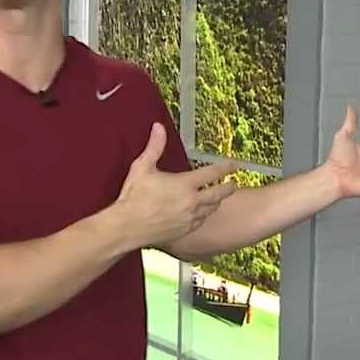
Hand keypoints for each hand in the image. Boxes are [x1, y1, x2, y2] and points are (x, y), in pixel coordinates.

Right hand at [106, 122, 237, 248]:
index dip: (225, 167)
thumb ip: (154, 147)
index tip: (233, 165)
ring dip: (217, 202)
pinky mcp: (184, 231)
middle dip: (228, 187)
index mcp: (185, 184)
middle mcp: (192, 202)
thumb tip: (159, 128)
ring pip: (211, 209)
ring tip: (218, 198)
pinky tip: (202, 214)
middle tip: (233, 184)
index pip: (213, 173)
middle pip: (219, 194)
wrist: (126, 228)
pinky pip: (201, 222)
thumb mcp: (143, 167)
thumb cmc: (133, 198)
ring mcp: (189, 218)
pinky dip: (204, 215)